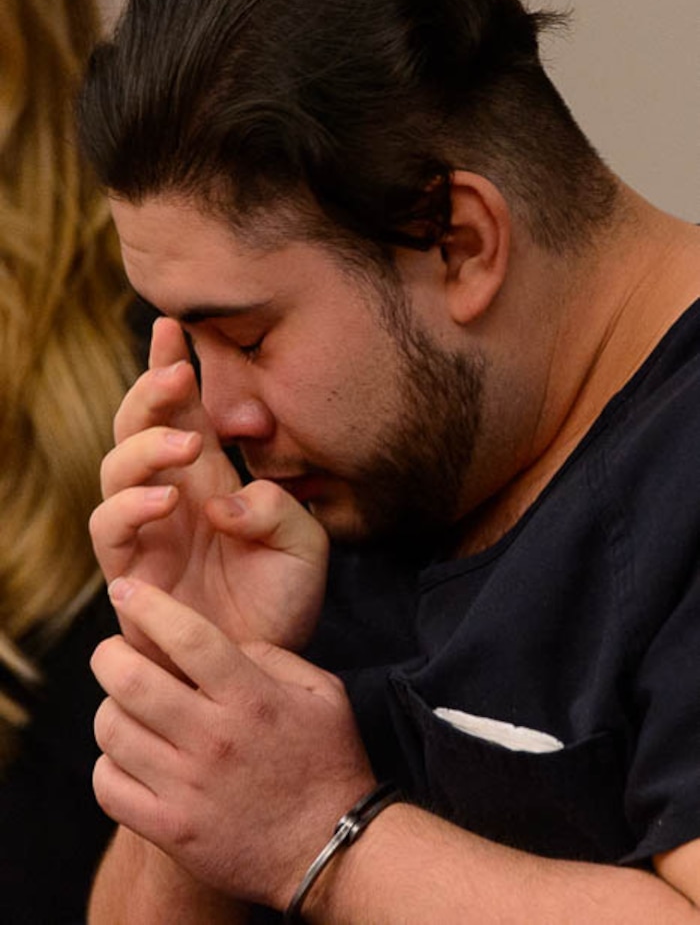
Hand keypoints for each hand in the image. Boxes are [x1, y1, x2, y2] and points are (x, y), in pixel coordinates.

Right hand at [90, 317, 327, 655]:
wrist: (265, 665)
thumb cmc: (283, 601)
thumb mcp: (304, 545)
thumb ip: (277, 508)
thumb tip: (224, 497)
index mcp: (209, 478)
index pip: (181, 412)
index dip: (170, 368)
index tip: (172, 326)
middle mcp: (170, 497)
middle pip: (135, 427)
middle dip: (148, 392)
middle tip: (177, 374)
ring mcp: (146, 532)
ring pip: (114, 469)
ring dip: (146, 448)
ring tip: (187, 448)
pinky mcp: (129, 572)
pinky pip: (109, 526)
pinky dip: (132, 505)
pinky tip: (170, 500)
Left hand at [91, 578, 375, 909]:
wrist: (333, 849)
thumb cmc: (328, 761)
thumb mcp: (322, 692)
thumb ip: (272, 655)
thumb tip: (224, 640)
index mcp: (251, 697)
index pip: (185, 635)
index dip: (147, 604)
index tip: (126, 589)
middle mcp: (214, 738)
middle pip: (130, 679)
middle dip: (108, 654)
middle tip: (112, 652)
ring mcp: (187, 788)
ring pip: (111, 729)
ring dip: (111, 708)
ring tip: (128, 706)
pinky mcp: (171, 830)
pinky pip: (107, 785)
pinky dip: (109, 763)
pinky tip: (130, 755)